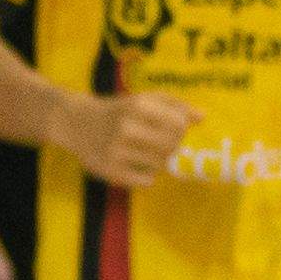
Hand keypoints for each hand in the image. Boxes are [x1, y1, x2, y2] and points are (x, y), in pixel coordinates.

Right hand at [65, 89, 194, 187]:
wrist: (77, 123)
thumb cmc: (119, 111)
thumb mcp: (144, 99)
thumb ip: (175, 104)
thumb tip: (203, 117)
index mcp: (138, 105)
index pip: (179, 124)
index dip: (182, 130)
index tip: (173, 130)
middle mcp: (127, 127)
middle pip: (172, 146)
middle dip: (173, 147)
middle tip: (163, 145)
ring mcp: (117, 150)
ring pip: (160, 164)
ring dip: (160, 161)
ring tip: (148, 153)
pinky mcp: (110, 170)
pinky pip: (146, 181)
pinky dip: (147, 176)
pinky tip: (138, 166)